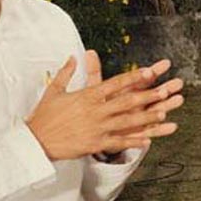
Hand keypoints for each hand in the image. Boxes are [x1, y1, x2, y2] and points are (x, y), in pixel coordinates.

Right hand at [26, 53, 183, 159]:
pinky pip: (118, 142)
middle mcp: (94, 111)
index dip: (133, 78)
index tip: (148, 72)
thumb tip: (73, 56)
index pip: (114, 84)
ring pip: (126, 123)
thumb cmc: (44, 115)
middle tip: (165, 91)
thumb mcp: (54, 90)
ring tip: (163, 114)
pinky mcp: (94, 144)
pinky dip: (133, 141)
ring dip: (146, 118)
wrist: (35, 141)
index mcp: (87, 96)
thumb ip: (66, 72)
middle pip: (125, 102)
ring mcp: (96, 129)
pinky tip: (148, 139)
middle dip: (147, 97)